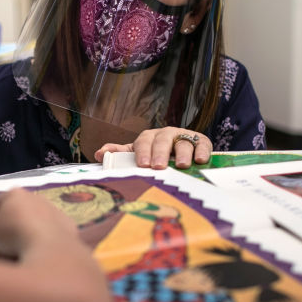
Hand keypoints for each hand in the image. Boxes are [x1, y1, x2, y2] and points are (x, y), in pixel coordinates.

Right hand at [0, 188, 78, 257]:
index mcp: (14, 194)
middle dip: (11, 221)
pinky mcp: (66, 221)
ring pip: (35, 217)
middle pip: (17, 208)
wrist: (50, 248)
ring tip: (26, 245)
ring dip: (29, 227)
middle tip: (8, 241)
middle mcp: (34, 196)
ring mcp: (53, 207)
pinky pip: (50, 228)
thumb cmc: (13, 235)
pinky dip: (45, 234)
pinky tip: (42, 247)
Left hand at [95, 127, 212, 168]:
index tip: (143, 165)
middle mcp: (167, 134)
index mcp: (150, 137)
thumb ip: (120, 154)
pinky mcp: (201, 142)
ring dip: (183, 153)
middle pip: (163, 140)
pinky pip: (202, 144)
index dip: (143, 152)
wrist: (182, 154)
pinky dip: (202, 151)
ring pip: (183, 142)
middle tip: (159, 166)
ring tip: (181, 165)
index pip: (144, 141)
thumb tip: (99, 153)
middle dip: (161, 153)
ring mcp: (184, 136)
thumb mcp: (138, 155)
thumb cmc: (155, 156)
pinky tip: (200, 160)